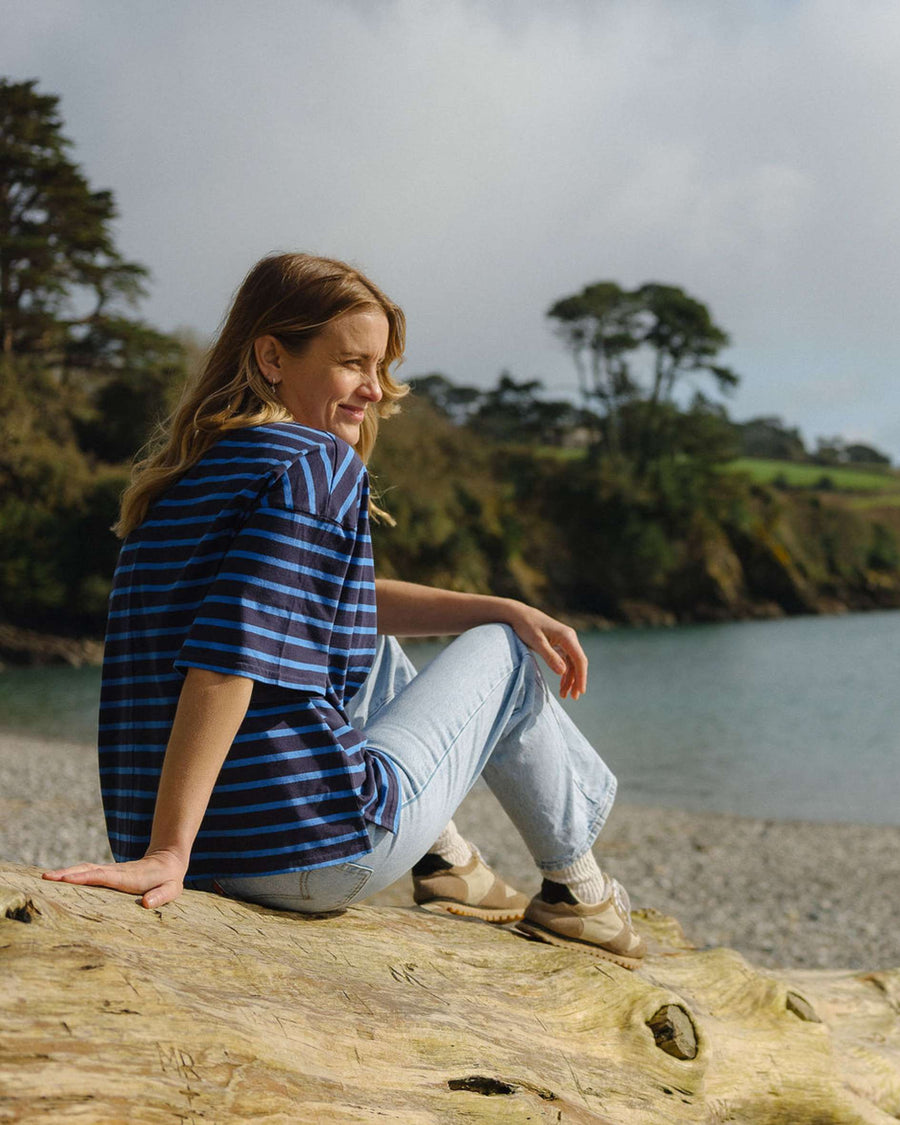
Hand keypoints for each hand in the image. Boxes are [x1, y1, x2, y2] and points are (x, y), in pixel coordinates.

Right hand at [43, 848, 187, 909]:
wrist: (167, 860)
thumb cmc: (169, 879)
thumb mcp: (172, 889)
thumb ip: (161, 896)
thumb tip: (146, 904)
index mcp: (129, 877)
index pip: (104, 876)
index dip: (86, 877)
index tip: (67, 879)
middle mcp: (116, 872)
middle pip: (88, 871)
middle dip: (67, 874)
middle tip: (46, 878)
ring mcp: (110, 872)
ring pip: (85, 870)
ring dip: (66, 873)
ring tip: (45, 878)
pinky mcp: (107, 874)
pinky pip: (87, 873)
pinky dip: (71, 874)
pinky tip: (58, 879)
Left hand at [502, 602, 587, 699]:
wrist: (518, 614)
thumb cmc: (526, 626)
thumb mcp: (536, 642)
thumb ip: (549, 656)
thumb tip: (563, 672)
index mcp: (567, 636)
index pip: (579, 659)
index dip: (581, 676)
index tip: (580, 691)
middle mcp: (569, 638)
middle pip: (578, 662)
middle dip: (577, 680)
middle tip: (574, 698)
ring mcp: (565, 641)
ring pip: (572, 663)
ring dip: (570, 679)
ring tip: (564, 695)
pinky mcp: (559, 643)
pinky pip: (566, 660)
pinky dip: (565, 672)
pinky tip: (562, 684)